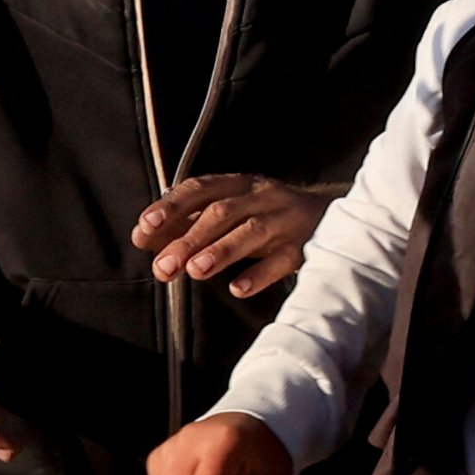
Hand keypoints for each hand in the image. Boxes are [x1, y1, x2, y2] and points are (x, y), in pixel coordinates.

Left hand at [131, 173, 328, 297]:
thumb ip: (187, 223)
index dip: (172, 207)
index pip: (199, 189)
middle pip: (221, 213)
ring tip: (194, 271)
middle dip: (188, 239)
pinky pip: (283, 260)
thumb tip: (141, 237)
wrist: (333, 218)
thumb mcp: (229, 211)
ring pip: (251, 231)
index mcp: (237, 185)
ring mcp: (285, 220)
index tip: (146, 228)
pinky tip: (238, 289)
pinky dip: (260, 274)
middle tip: (162, 267)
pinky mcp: (305, 246)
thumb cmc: (265, 216)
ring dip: (221, 250)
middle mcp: (261, 197)